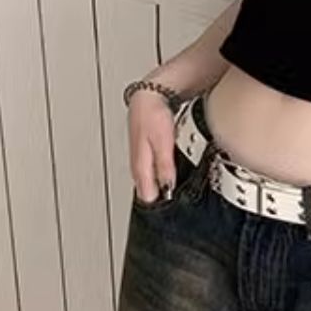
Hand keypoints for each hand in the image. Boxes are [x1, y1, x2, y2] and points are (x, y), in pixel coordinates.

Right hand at [127, 89, 178, 204]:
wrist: (148, 96)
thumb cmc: (153, 115)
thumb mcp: (163, 143)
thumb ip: (165, 166)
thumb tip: (167, 187)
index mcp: (140, 166)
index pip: (147, 196)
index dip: (159, 207)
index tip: (170, 214)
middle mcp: (138, 166)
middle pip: (147, 192)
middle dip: (159, 200)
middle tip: (173, 209)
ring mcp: (140, 160)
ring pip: (148, 183)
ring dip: (158, 189)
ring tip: (170, 195)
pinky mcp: (145, 155)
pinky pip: (151, 173)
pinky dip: (159, 178)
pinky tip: (167, 179)